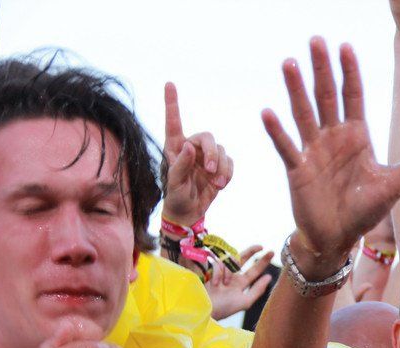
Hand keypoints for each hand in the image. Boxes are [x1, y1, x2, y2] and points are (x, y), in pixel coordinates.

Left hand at [161, 83, 232, 226]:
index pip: (173, 122)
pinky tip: (220, 185)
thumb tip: (189, 146)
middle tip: (210, 171)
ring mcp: (207, 157)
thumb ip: (180, 165)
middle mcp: (191, 148)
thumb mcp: (174, 183)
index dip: (172, 103)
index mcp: (175, 147)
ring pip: (221, 150)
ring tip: (216, 184)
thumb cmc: (176, 196)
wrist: (189, 211)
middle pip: (206, 137)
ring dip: (221, 167)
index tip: (169, 84)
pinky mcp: (220, 167)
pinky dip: (228, 173)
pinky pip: (230, 163)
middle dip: (212, 153)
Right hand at [205, 246, 274, 319]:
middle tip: (261, 246)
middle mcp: (231, 276)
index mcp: (239, 284)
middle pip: (243, 259)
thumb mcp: (244, 301)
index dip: (262, 261)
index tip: (271, 252)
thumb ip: (257, 290)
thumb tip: (269, 276)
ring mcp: (220, 271)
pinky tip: (214, 283)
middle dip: (252, 252)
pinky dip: (217, 273)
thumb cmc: (223, 308)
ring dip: (228, 271)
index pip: (253, 270)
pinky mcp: (208, 267)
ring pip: (230, 261)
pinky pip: (218, 263)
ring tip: (221, 284)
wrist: (202, 309)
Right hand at [261, 38, 399, 272]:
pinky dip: (277, 131)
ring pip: (304, 114)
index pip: (354, 97)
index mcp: (357, 137)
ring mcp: (313, 151)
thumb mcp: (395, 184)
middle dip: (322, 69)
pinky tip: (268, 112)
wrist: (339, 237)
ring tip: (290, 63)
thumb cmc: (365, 210)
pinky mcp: (297, 170)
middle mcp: (334, 138)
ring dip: (296, 90)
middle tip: (316, 40)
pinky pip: (286, 147)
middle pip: (327, 97)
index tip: (345, 47)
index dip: (350, 73)